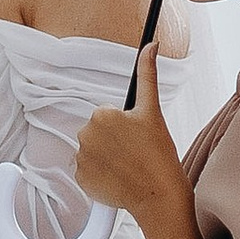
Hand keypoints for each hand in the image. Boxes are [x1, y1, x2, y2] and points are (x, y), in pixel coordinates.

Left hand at [72, 45, 202, 238]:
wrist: (158, 195)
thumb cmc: (159, 154)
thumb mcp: (153, 111)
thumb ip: (148, 74)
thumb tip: (151, 44)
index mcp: (101, 114)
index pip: (108, 115)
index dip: (125, 126)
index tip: (137, 138)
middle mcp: (86, 133)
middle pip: (98, 132)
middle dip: (113, 140)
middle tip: (133, 152)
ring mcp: (81, 157)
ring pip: (92, 150)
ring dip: (106, 156)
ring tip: (126, 166)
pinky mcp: (80, 178)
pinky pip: (87, 170)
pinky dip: (99, 174)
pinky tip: (116, 178)